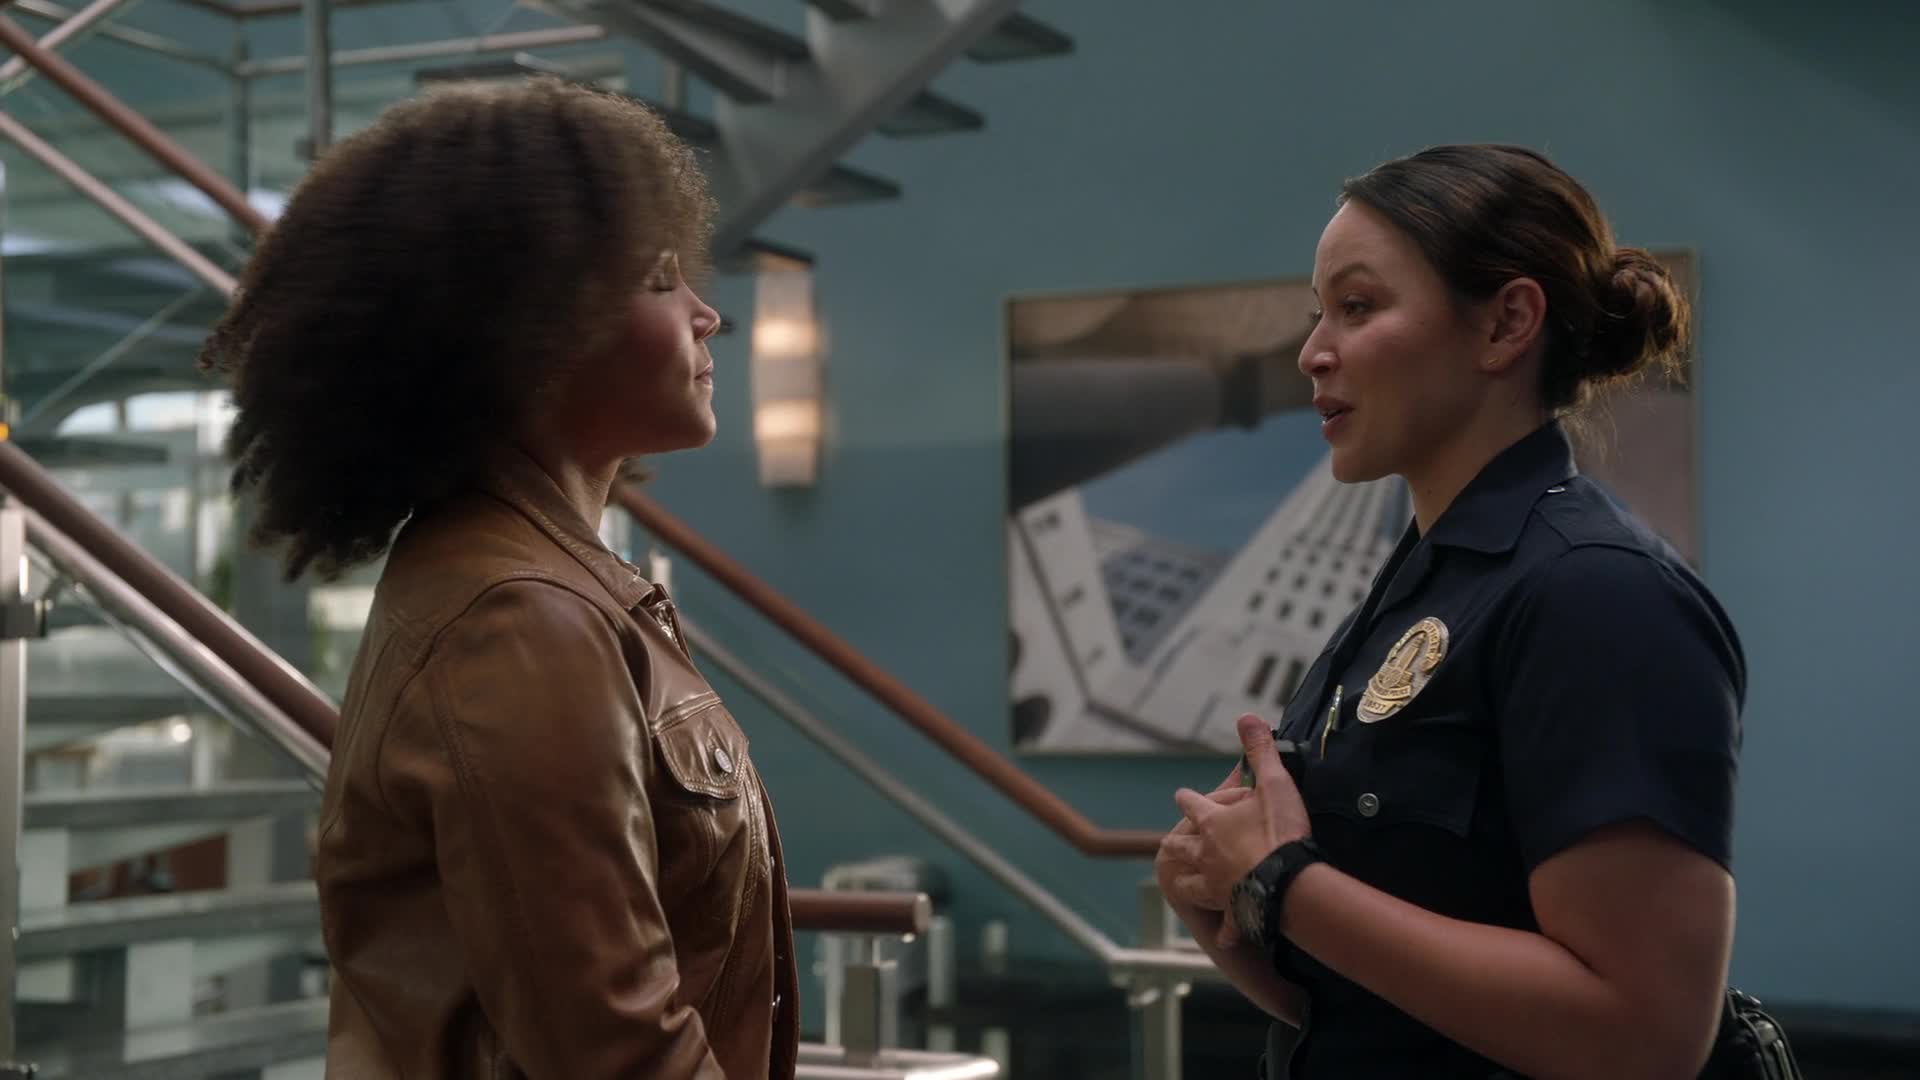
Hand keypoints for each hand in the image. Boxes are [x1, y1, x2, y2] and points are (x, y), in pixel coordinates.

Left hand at [1165, 715, 1311, 937]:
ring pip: (1191, 884)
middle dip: (1177, 842)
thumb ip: (1260, 750)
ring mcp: (1215, 885)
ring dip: (1188, 882)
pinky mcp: (1232, 911)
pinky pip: (1227, 923)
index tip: (1181, 794)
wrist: (1284, 883)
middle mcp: (1205, 855)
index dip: (1188, 798)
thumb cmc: (1279, 831)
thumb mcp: (1274, 782)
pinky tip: (1225, 937)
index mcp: (1212, 822)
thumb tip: (1247, 716)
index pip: (1193, 804)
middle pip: (1181, 846)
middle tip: (1170, 840)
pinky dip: (1227, 929)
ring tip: (1184, 881)